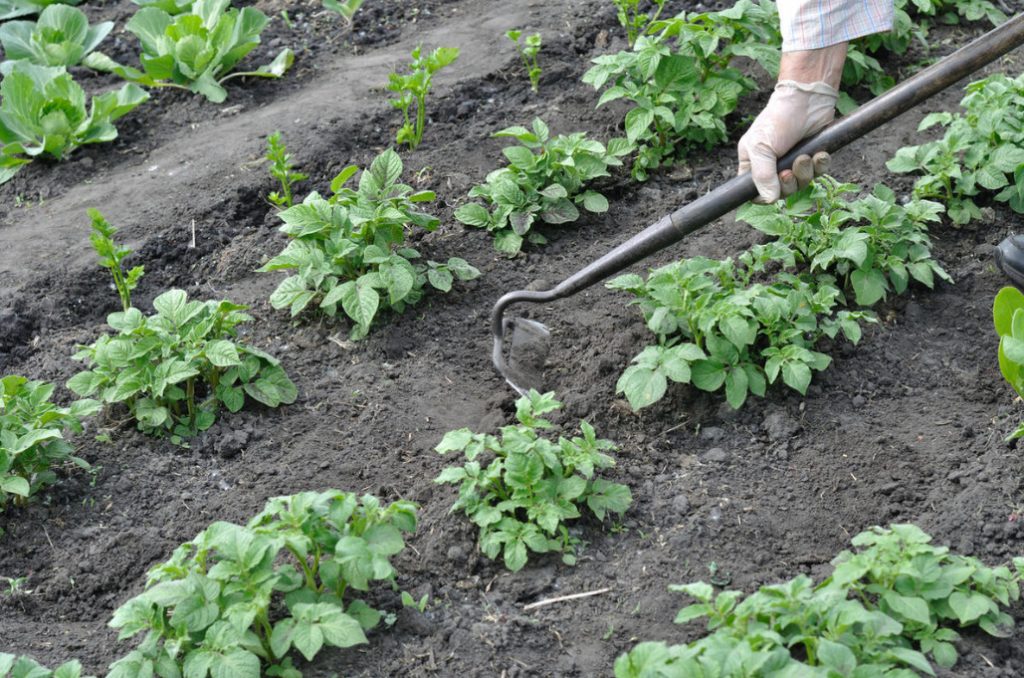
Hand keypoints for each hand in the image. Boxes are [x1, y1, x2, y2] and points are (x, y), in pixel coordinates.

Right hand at [737, 80, 838, 202]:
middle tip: (789, 170)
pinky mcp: (812, 157)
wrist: (807, 99)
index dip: (765, 197)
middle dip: (789, 184)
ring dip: (805, 173)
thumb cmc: (778, 120)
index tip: (773, 189)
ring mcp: (793, 162)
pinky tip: (819, 153)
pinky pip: (818, 173)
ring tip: (805, 156)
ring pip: (801, 184)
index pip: (754, 193)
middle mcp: (772, 166)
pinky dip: (820, 166)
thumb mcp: (761, 147)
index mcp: (753, 165)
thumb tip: (769, 200)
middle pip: (782, 193)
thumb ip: (762, 176)